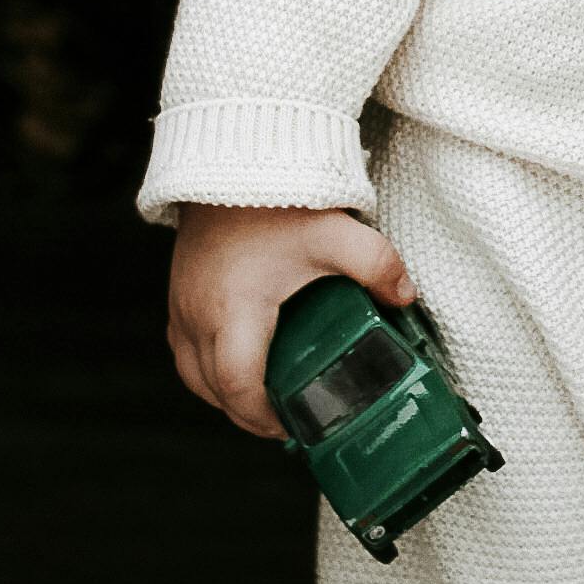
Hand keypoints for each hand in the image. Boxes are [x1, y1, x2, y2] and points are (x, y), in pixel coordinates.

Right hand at [166, 201, 407, 442]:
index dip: (263, 418)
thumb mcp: (335, 232)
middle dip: (248, 415)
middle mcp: (197, 315)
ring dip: (224, 394)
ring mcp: (181, 305)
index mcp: (233, 310)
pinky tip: (239, 360)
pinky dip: (207, 368)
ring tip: (265, 398)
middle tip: (288, 420)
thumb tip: (406, 296)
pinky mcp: (177, 292)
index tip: (293, 425)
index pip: (238, 386)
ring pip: (192, 374)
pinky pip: (184, 350)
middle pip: (212, 391)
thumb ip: (377, 264)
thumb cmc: (273, 199)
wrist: (228, 158)